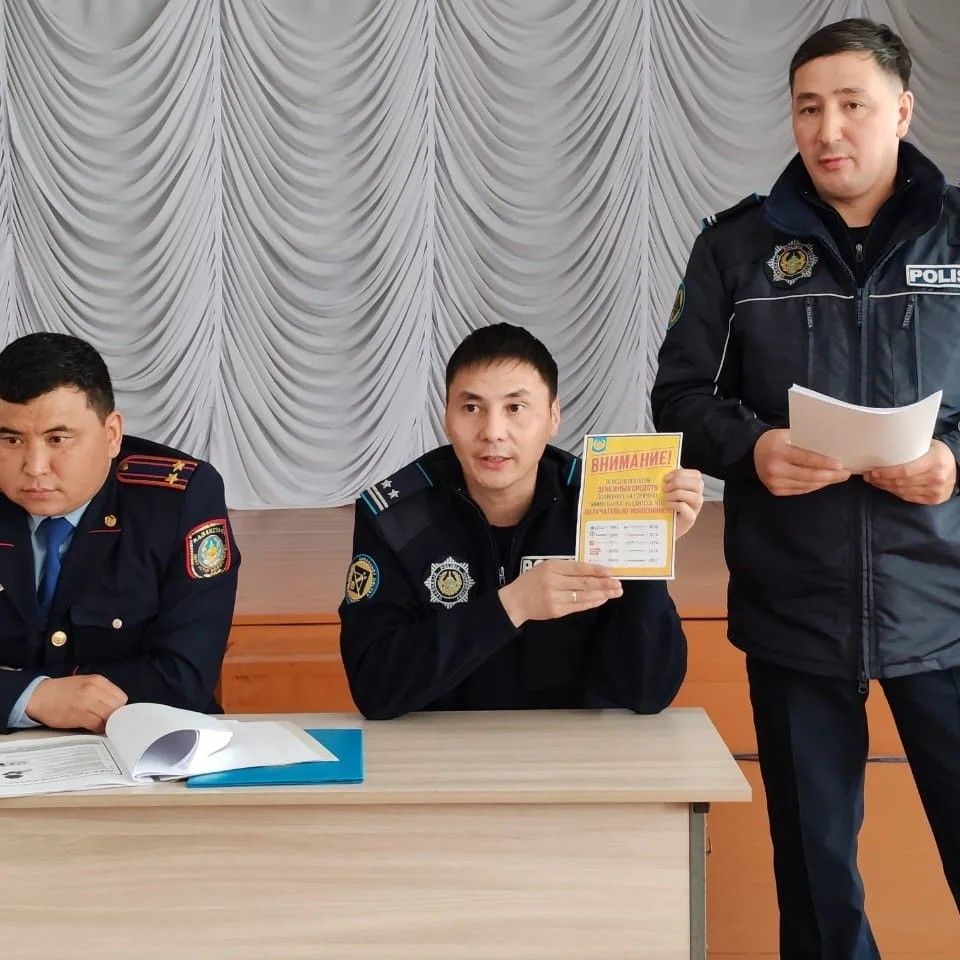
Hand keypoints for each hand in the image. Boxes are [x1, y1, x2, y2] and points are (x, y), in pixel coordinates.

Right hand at [25, 675, 127, 732]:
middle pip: (117, 707)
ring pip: (110, 716)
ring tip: (101, 724)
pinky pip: (98, 725)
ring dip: (108, 723)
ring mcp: (87, 702)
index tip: (115, 712)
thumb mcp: (86, 683)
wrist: (39, 696)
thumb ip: (102, 692)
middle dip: (115, 716)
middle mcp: (94, 690)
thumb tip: (117, 706)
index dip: (119, 707)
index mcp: (98, 681)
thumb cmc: (63, 691)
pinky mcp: (79, 715)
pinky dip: (98, 728)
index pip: (121, 697)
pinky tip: (93, 727)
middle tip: (109, 720)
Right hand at [498, 559, 622, 627]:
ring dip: (602, 594)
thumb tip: (591, 571)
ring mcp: (555, 597)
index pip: (579, 568)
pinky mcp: (556, 610)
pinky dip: (591, 602)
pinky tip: (601, 599)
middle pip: (584, 583)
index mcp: (551, 567)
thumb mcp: (545, 567)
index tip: (610, 572)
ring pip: (584, 596)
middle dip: (604, 584)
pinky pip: (578, 606)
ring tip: (614, 592)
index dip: (596, 570)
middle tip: (618, 584)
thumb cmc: (531, 581)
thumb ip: (566, 568)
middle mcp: (553, 582)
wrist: (515, 601)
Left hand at [664, 468, 703, 537]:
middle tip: (665, 488)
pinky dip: (675, 504)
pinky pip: (686, 508)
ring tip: (665, 497)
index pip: (696, 475)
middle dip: (680, 482)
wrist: (661, 529)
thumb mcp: (666, 492)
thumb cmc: (664, 509)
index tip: (666, 477)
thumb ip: (668, 482)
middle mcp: (696, 498)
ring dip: (677, 494)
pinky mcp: (690, 519)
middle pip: (698, 483)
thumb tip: (659, 471)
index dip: (681, 473)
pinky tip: (666, 505)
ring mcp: (695, 509)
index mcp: (692, 489)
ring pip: (695, 496)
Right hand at [754, 428, 850, 494]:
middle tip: (845, 473)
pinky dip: (814, 486)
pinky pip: (801, 490)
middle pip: (809, 476)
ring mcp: (774, 483)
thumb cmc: (774, 440)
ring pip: (807, 485)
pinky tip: (824, 481)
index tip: (841, 465)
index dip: (825, 463)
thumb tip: (831, 449)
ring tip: (838, 477)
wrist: (752, 453)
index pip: (806, 459)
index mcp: (778, 452)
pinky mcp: (776, 491)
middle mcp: (775, 470)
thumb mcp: (787, 435)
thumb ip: (805, 442)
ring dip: (825, 482)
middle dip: (830, 476)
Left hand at [863, 440, 956, 503]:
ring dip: (885, 487)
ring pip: (902, 491)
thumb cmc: (938, 454)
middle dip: (881, 480)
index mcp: (935, 462)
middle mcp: (936, 478)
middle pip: (901, 482)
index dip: (886, 473)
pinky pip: (907, 497)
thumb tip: (884, 446)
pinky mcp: (932, 500)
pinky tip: (887, 486)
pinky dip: (895, 492)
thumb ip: (911, 448)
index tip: (873, 471)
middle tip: (869, 475)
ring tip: (874, 480)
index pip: (905, 471)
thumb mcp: (929, 446)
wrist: (957, 469)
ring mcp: (935, 491)